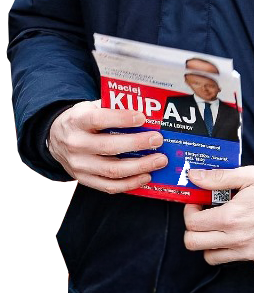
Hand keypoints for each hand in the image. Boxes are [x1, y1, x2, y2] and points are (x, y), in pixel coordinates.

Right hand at [48, 99, 167, 192]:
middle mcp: (75, 144)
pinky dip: (130, 183)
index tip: (142, 118)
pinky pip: (109, 186)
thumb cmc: (81, 119)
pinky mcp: (83, 180)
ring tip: (159, 160)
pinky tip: (146, 176)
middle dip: (138, 144)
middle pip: (109, 147)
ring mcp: (79, 165)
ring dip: (139, 166)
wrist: (56, 139)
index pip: (99, 119)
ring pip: (112, 170)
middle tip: (158, 140)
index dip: (121, 119)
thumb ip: (111, 107)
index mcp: (77, 121)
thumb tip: (142, 107)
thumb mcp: (90, 106)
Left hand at [184, 166, 253, 265]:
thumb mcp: (250, 176)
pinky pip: (237, 259)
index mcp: (232, 217)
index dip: (190, 211)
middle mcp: (237, 240)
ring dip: (209, 242)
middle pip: (194, 244)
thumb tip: (194, 176)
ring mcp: (248, 253)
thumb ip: (219, 178)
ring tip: (221, 225)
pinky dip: (234, 248)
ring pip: (211, 257)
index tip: (198, 202)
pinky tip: (245, 230)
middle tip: (204, 215)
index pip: (192, 224)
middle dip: (193, 228)